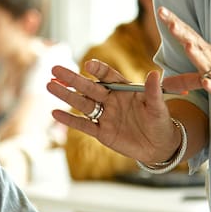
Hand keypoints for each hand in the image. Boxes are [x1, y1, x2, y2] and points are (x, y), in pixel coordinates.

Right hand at [47, 61, 183, 163]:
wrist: (159, 146)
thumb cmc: (161, 122)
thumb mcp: (158, 107)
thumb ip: (153, 92)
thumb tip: (154, 73)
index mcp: (124, 90)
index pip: (108, 76)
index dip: (99, 70)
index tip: (88, 65)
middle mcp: (111, 100)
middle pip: (89, 87)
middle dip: (72, 79)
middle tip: (55, 69)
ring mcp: (105, 116)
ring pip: (82, 103)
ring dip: (66, 95)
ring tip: (49, 85)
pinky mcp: (102, 133)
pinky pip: (84, 125)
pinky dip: (70, 120)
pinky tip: (55, 113)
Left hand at [157, 6, 210, 110]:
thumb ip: (188, 79)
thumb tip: (165, 82)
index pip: (190, 36)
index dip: (175, 24)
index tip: (161, 10)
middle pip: (195, 44)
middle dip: (180, 32)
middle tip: (166, 17)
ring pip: (207, 65)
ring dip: (196, 55)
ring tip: (186, 44)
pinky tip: (206, 82)